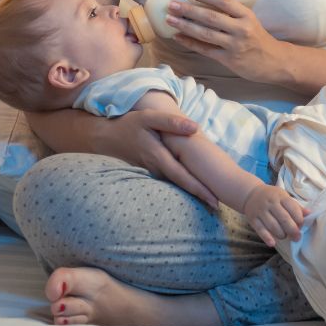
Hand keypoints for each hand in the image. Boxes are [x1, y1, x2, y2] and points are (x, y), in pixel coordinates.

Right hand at [97, 109, 218, 208]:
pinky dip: (182, 186)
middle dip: (200, 197)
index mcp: (159, 157)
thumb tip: (195, 127)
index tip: (215, 200)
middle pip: (182, 185)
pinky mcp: (150, 172)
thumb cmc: (129, 125)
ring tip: (210, 201)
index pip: (183, 176)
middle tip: (219, 207)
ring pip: (175, 185)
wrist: (106, 138)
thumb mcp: (149, 117)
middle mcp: (156, 169)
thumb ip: (171, 122)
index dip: (199, 189)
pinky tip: (192, 189)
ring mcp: (152, 173)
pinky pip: (169, 181)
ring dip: (191, 193)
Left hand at [166, 0, 286, 83]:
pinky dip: (190, 43)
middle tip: (172, 4)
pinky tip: (178, 37)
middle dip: (189, 10)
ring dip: (185, 26)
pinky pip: (205, 49)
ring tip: (170, 19)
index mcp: (247, 15)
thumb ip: (231, 14)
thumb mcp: (250, 20)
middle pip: (211, 17)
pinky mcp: (229, 59)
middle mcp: (241, 29)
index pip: (224, 1)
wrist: (274, 62)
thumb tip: (202, 3)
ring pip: (205, 34)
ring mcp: (234, 45)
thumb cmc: (258, 38)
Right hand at [242, 184, 307, 246]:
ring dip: (281, 234)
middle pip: (284, 219)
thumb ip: (296, 206)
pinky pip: (260, 230)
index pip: (293, 208)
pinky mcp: (253, 219)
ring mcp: (261, 211)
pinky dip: (267, 238)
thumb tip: (309, 214)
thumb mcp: (284, 197)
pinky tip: (273, 243)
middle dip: (293, 230)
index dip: (299, 219)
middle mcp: (270, 203)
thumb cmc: (272, 197)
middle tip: (297, 237)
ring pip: (273, 226)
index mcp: (281, 197)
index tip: (301, 226)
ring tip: (284, 236)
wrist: (251, 194)